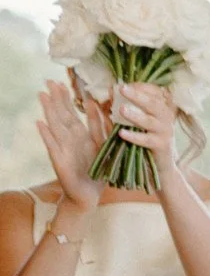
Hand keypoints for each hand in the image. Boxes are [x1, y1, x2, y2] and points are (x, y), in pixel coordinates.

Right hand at [33, 81, 104, 207]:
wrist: (89, 195)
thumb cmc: (96, 171)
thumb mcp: (104, 148)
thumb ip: (101, 129)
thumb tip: (100, 108)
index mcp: (82, 136)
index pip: (74, 113)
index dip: (69, 99)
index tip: (64, 82)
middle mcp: (71, 140)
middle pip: (62, 115)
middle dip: (57, 99)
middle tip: (49, 80)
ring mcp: (64, 149)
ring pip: (56, 126)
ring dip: (49, 111)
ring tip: (42, 95)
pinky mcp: (60, 161)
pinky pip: (53, 146)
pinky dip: (46, 135)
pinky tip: (39, 123)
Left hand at [110, 82, 181, 173]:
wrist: (162, 164)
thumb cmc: (148, 138)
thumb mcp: (141, 121)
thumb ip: (128, 107)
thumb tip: (109, 92)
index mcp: (162, 108)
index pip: (155, 92)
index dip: (140, 87)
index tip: (123, 84)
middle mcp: (166, 118)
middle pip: (153, 103)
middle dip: (137, 95)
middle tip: (122, 89)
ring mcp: (165, 132)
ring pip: (150, 121)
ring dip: (135, 115)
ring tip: (121, 109)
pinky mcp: (161, 146)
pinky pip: (147, 140)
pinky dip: (134, 136)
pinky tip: (121, 133)